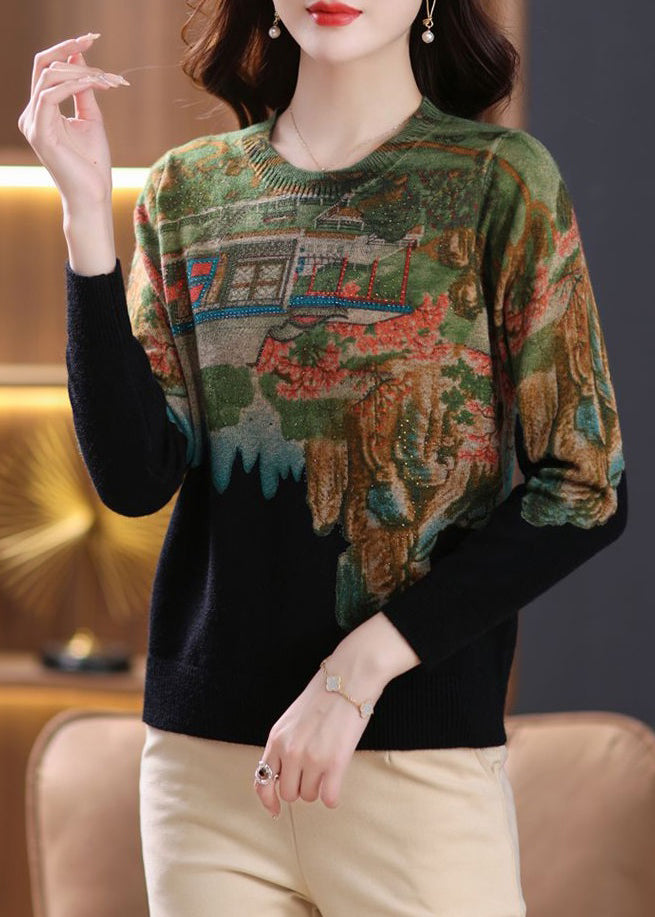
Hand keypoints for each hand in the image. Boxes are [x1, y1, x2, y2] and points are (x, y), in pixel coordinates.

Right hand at [17, 33, 129, 210]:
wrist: (92, 196)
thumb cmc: (92, 164)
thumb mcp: (91, 118)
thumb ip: (84, 90)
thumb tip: (80, 59)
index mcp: (41, 111)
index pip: (47, 69)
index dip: (66, 50)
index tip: (90, 38)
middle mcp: (31, 114)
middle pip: (42, 66)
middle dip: (69, 50)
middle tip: (94, 42)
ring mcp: (32, 123)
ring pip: (47, 78)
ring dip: (79, 71)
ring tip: (106, 77)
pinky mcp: (39, 133)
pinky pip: (50, 96)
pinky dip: (73, 85)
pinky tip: (95, 84)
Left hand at [253, 660, 385, 816]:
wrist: (348, 679)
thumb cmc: (323, 696)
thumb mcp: (291, 720)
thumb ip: (284, 746)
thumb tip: (283, 776)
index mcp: (276, 739)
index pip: (261, 781)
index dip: (268, 800)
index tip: (275, 810)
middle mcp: (289, 752)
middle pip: (289, 793)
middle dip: (301, 787)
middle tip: (314, 772)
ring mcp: (311, 758)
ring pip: (310, 796)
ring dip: (319, 788)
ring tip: (328, 767)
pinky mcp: (335, 763)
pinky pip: (329, 798)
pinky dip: (333, 795)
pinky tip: (337, 782)